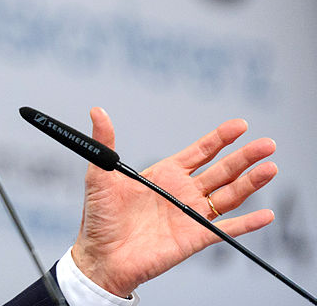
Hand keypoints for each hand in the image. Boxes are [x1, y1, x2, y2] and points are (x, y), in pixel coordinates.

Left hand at [72, 108, 277, 296]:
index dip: (220, 138)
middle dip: (245, 157)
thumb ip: (105, 143)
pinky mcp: (195, 238)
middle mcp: (182, 192)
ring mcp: (191, 215)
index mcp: (164, 174)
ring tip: (270, 168)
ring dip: (251, 182)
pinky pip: (226, 230)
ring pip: (229, 195)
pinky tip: (265, 214)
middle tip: (267, 144)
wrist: (100, 256)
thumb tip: (98, 113)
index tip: (240, 125)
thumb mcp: (101, 175)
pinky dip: (247, 223)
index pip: (200, 152)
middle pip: (222, 170)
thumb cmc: (99, 218)